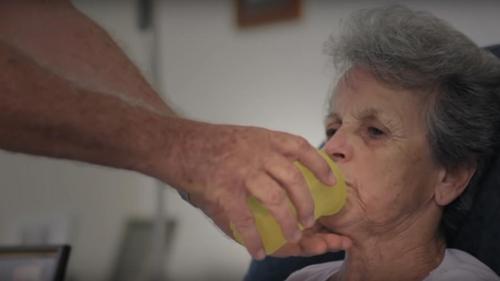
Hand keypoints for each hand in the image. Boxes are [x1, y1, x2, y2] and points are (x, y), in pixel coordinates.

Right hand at [155, 120, 335, 259]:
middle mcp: (256, 153)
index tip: (332, 180)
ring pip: (275, 200)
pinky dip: (253, 238)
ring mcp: (241, 172)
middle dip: (306, 203)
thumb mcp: (244, 137)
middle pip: (294, 178)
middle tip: (311, 220)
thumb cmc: (209, 144)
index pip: (301, 148)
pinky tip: (258, 250)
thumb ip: (264, 151)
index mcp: (263, 139)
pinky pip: (244, 220)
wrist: (176, 144)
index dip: (320, 165)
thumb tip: (287, 172)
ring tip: (294, 236)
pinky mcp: (223, 190)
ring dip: (288, 222)